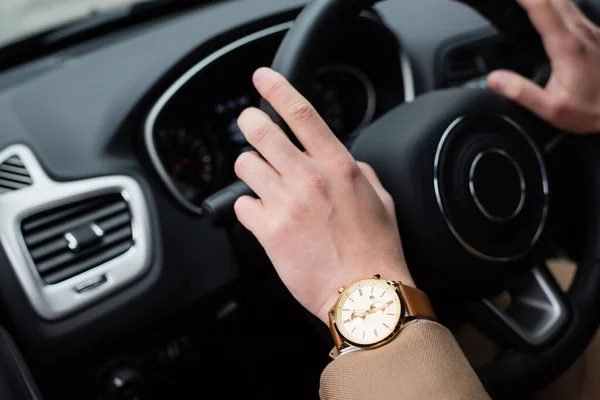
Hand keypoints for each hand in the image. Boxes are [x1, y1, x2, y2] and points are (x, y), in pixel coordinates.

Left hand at [234, 67, 413, 323]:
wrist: (362, 292)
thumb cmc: (375, 250)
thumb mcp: (379, 199)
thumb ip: (357, 171)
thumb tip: (342, 160)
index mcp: (337, 166)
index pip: (302, 114)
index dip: (278, 89)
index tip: (263, 78)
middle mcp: (308, 178)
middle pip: (262, 132)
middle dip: (249, 122)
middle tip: (250, 125)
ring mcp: (285, 203)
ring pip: (246, 165)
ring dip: (251, 170)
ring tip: (263, 182)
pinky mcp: (267, 230)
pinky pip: (241, 204)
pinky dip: (248, 207)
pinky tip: (263, 215)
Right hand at [487, 0, 599, 133]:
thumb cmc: (590, 110)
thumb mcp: (551, 109)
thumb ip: (520, 92)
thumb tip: (494, 79)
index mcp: (566, 46)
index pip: (541, 7)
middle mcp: (580, 32)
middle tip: (514, 1)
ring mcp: (590, 30)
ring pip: (564, 1)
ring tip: (525, 3)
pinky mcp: (594, 34)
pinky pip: (571, 10)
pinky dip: (553, 4)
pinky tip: (545, 10)